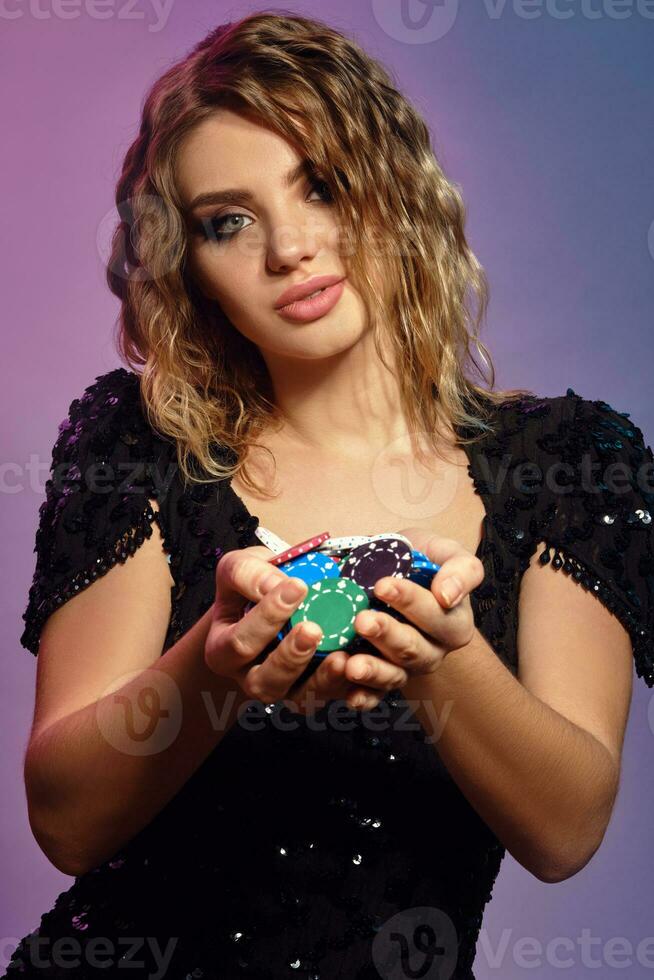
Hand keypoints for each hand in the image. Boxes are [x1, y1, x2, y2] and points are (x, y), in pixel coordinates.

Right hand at [204, 545, 409, 715]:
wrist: (265, 606)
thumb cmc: (250, 588)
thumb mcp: (238, 570)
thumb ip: (249, 574)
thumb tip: (277, 584)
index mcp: (224, 650)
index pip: (241, 641)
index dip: (268, 616)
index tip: (298, 586)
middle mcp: (250, 677)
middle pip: (265, 681)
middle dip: (291, 656)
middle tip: (314, 628)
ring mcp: (284, 689)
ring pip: (299, 698)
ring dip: (321, 679)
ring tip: (341, 656)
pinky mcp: (313, 693)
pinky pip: (330, 698)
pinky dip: (345, 687)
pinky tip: (357, 667)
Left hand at [345, 528, 484, 685]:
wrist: (392, 574)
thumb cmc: (420, 563)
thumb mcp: (446, 553)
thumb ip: (460, 570)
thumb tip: (447, 596)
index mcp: (454, 624)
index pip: (436, 616)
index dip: (410, 602)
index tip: (383, 585)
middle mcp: (433, 651)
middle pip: (413, 649)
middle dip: (387, 635)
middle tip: (362, 620)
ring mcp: (407, 669)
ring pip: (394, 675)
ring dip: (373, 671)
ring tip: (352, 665)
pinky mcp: (381, 680)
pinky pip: (375, 695)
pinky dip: (362, 697)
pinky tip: (349, 695)